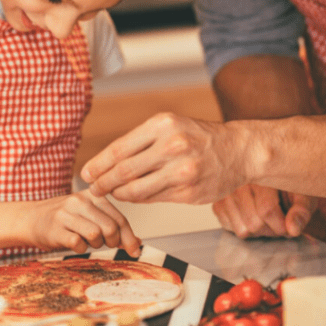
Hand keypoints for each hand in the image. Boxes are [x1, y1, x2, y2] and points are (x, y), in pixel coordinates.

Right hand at [28, 190, 140, 255]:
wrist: (31, 218)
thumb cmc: (64, 218)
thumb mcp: (89, 215)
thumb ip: (111, 224)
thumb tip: (137, 243)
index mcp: (92, 195)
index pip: (119, 218)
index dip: (129, 237)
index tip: (134, 250)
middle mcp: (79, 201)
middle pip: (110, 227)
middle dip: (112, 242)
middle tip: (104, 243)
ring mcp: (66, 214)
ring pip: (95, 234)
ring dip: (96, 244)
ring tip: (87, 241)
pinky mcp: (55, 229)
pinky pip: (78, 244)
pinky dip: (80, 249)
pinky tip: (74, 244)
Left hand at [80, 113, 247, 204]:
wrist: (239, 151)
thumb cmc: (199, 137)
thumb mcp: (170, 126)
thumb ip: (140, 143)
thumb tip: (106, 164)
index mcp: (163, 125)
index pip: (119, 149)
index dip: (98, 164)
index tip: (86, 173)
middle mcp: (172, 147)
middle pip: (123, 171)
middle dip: (103, 182)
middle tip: (92, 188)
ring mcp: (182, 172)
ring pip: (136, 190)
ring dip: (118, 194)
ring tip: (110, 193)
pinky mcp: (189, 193)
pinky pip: (153, 199)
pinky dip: (138, 199)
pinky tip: (132, 196)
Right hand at [213, 185, 316, 237]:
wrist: (272, 176)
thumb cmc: (289, 186)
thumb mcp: (304, 194)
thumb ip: (302, 211)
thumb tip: (293, 229)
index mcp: (260, 174)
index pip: (267, 210)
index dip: (282, 226)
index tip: (290, 226)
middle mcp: (238, 181)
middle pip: (254, 223)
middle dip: (271, 230)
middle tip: (279, 222)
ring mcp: (225, 193)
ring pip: (242, 229)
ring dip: (258, 231)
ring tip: (266, 219)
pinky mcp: (217, 204)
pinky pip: (230, 228)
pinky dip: (244, 227)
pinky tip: (252, 216)